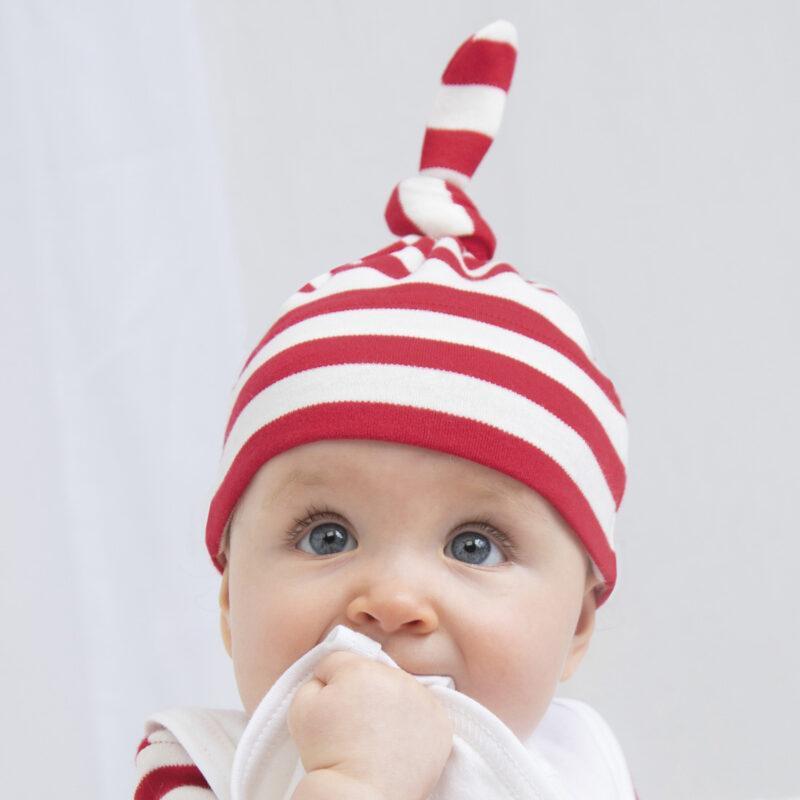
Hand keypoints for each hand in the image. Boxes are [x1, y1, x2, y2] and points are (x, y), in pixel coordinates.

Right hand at [287, 650, 453, 799]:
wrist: (361, 798)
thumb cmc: (328, 756)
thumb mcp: (301, 710)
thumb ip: (313, 680)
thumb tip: (327, 677)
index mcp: (360, 668)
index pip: (337, 662)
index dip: (326, 686)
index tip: (329, 712)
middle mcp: (396, 676)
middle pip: (371, 673)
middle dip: (360, 693)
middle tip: (352, 728)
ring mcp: (423, 699)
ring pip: (398, 690)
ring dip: (387, 705)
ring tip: (375, 738)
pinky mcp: (440, 722)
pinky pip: (421, 712)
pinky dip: (411, 724)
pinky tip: (397, 743)